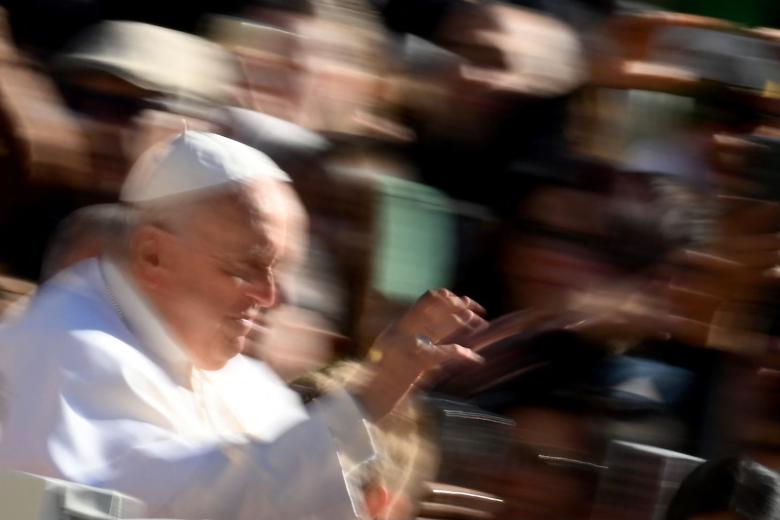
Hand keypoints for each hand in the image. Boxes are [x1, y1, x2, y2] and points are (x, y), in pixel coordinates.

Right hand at [357, 289, 486, 420]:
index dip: (446, 299)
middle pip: (433, 307)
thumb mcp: (397, 356)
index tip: (463, 301)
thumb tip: (444, 341)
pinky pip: (443, 353)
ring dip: (462, 322)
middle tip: (478, 308)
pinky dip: (461, 354)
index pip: (424, 302)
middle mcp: (399, 331)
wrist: (363, 402)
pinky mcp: (412, 364)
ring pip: (439, 326)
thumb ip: (417, 344)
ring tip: (480, 323)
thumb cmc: (380, 382)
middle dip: (457, 305)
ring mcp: (405, 346)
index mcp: (396, 327)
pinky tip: (475, 358)